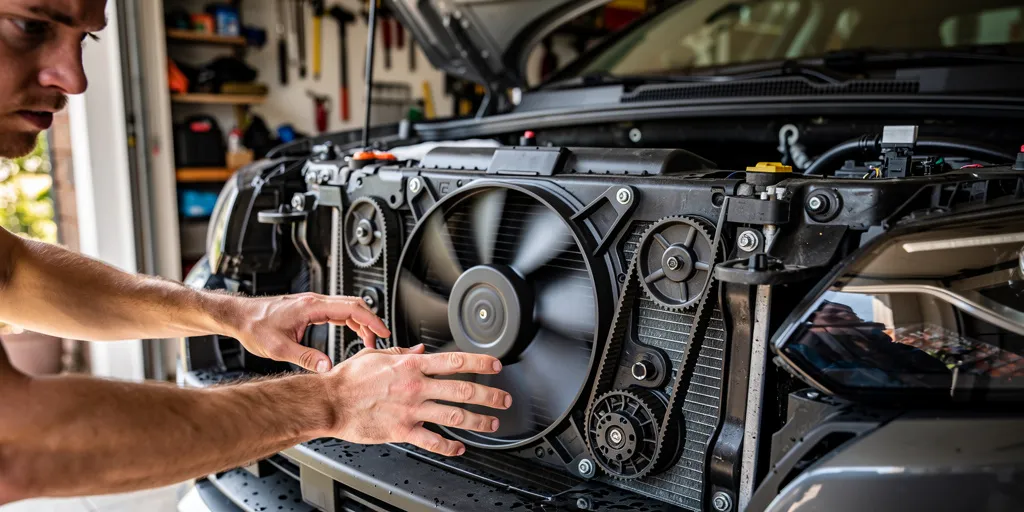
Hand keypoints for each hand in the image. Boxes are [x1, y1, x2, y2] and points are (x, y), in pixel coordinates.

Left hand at [230, 292, 390, 372]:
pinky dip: (349, 321)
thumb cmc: (255, 327)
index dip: (371, 320)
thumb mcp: (279, 348)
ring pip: (346, 307)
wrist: (239, 316)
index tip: (383, 332)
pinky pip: (336, 311)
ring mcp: (312, 303)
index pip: (352, 309)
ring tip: (368, 341)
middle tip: (379, 340)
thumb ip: (306, 358)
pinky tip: (352, 332)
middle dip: (371, 321)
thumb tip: (327, 368)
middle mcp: (314, 301)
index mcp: (312, 307)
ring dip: (360, 322)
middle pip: (354, 305)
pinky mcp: (309, 308)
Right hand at [322, 344, 511, 456]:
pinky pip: (431, 440)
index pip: (454, 361)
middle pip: (462, 389)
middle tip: (504, 399)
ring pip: (453, 415)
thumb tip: (421, 350)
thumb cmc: (349, 379)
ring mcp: (410, 410)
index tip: (496, 365)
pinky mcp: (401, 430)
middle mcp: (415, 387)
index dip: (480, 362)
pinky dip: (449, 446)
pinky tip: (459, 448)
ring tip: (491, 424)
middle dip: (489, 395)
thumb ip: (402, 353)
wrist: (329, 401)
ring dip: (477, 420)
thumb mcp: (377, 356)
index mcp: (411, 366)